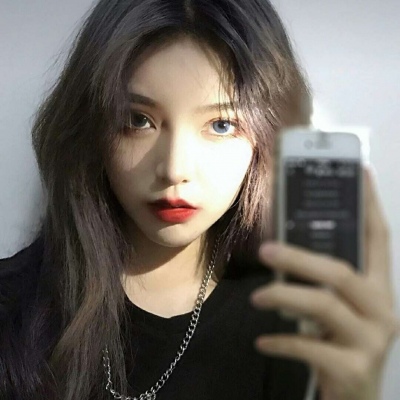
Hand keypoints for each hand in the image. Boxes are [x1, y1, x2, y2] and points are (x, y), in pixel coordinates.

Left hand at [250, 168, 399, 399]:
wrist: (354, 398)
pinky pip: (310, 347)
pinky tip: (262, 342)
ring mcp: (372, 340)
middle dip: (299, 258)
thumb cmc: (340, 342)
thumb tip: (279, 243)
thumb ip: (319, 280)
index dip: (369, 205)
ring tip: (256, 298)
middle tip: (265, 249)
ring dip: (283, 296)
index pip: (378, 238)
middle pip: (340, 271)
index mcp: (378, 288)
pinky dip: (282, 342)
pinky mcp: (354, 369)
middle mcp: (382, 309)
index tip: (359, 173)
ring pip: (324, 304)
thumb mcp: (335, 307)